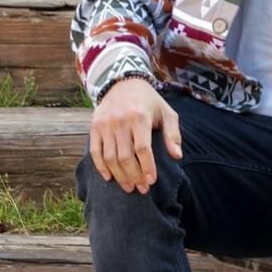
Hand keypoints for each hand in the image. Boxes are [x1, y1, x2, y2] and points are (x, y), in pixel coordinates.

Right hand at [89, 77, 182, 193]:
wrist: (123, 82)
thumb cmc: (149, 101)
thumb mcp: (166, 112)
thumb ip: (173, 134)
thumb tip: (177, 156)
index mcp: (139, 117)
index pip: (142, 149)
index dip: (147, 167)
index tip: (152, 181)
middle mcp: (120, 121)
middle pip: (125, 157)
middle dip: (134, 176)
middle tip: (142, 189)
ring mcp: (105, 125)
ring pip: (110, 157)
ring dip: (119, 176)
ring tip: (129, 187)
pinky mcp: (94, 127)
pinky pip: (95, 152)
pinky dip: (101, 167)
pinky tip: (109, 178)